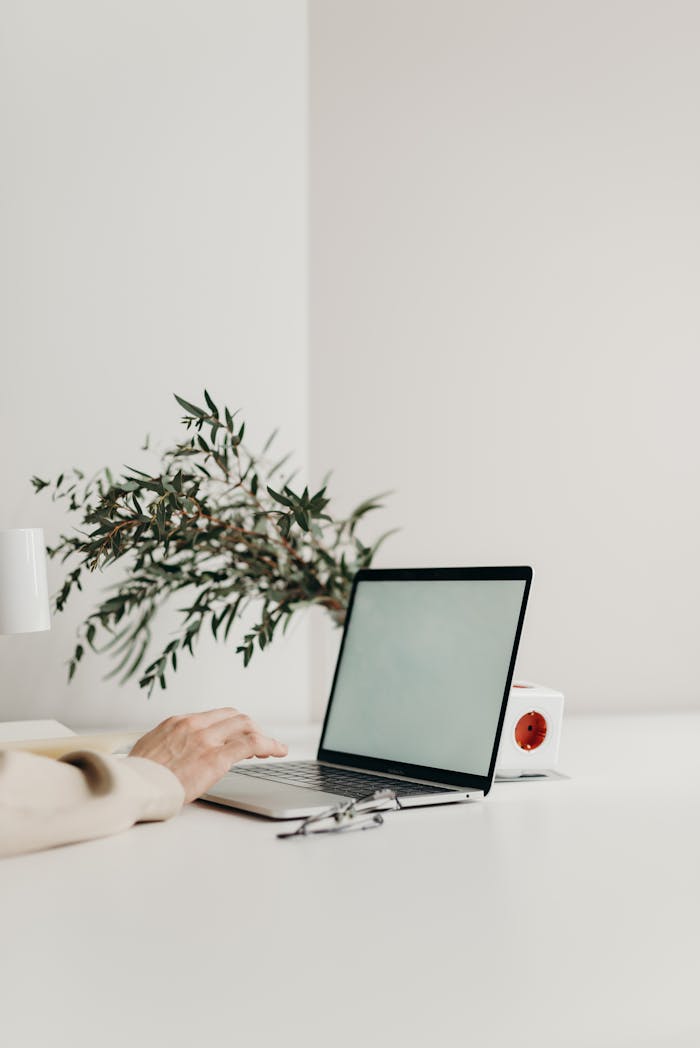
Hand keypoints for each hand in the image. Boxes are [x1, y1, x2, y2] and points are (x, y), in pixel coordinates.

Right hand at [130, 708, 287, 802]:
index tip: (240, 733)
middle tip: (259, 742)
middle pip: (234, 716)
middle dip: (250, 727)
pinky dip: (270, 744)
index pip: (215, 715)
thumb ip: (170, 746)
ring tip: (272, 748)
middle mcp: (194, 725)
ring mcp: (206, 739)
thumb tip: (177, 752)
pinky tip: (278, 751)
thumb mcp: (151, 750)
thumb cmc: (138, 777)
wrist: (133, 787)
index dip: (233, 723)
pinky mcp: (216, 757)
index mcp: (178, 722)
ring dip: (262, 735)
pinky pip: (251, 743)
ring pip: (246, 725)